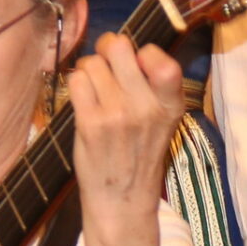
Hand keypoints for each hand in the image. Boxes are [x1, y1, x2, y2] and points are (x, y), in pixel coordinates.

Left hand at [68, 34, 183, 235]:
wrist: (122, 201)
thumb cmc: (139, 156)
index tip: (137, 66)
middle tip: (106, 68)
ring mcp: (117, 114)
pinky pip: (76, 80)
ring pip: (92, 62)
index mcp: (171, 105)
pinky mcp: (91, 123)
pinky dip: (76, 86)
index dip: (144, 53)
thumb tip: (118, 45)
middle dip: (108, 51)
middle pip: (119, 47)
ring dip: (89, 72)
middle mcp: (146, 107)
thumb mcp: (161, 121)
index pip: (163, 60)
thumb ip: (150, 86)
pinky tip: (84, 102)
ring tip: (95, 92)